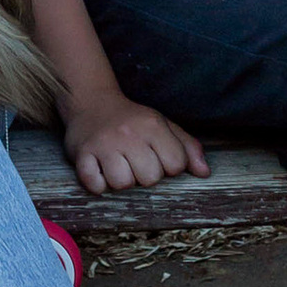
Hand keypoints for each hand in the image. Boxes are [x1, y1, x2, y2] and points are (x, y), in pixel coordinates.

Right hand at [61, 91, 208, 194]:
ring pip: (122, 184)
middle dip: (145, 176)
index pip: (175, 165)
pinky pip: (94, 184)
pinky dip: (98, 184)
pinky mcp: (82, 154)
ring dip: (121, 181)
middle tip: (134, 162)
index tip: (156, 158)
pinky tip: (100, 171)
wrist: (91, 102)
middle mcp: (129, 134)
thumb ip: (187, 148)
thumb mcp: (163, 125)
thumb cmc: (132, 120)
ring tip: (117, 166)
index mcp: (153, 126)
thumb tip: (204, 173)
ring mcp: (104, 144)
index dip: (169, 167)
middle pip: (150, 179)